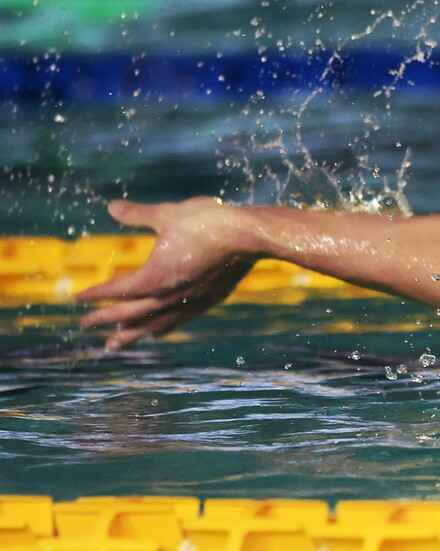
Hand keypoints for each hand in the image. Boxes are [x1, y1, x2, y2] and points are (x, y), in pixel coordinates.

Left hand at [77, 197, 255, 349]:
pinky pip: (179, 321)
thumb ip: (138, 214)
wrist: (250, 237)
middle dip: (106, 320)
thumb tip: (111, 207)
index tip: (79, 299)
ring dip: (133, 334)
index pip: (118, 290)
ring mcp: (190, 302)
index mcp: (154, 277)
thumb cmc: (208, 223)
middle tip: (85, 327)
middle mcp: (169, 296)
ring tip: (116, 343)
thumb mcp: (168, 214)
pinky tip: (159, 331)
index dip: (97, 294)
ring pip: (155, 324)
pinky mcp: (209, 301)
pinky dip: (162, 328)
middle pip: (131, 314)